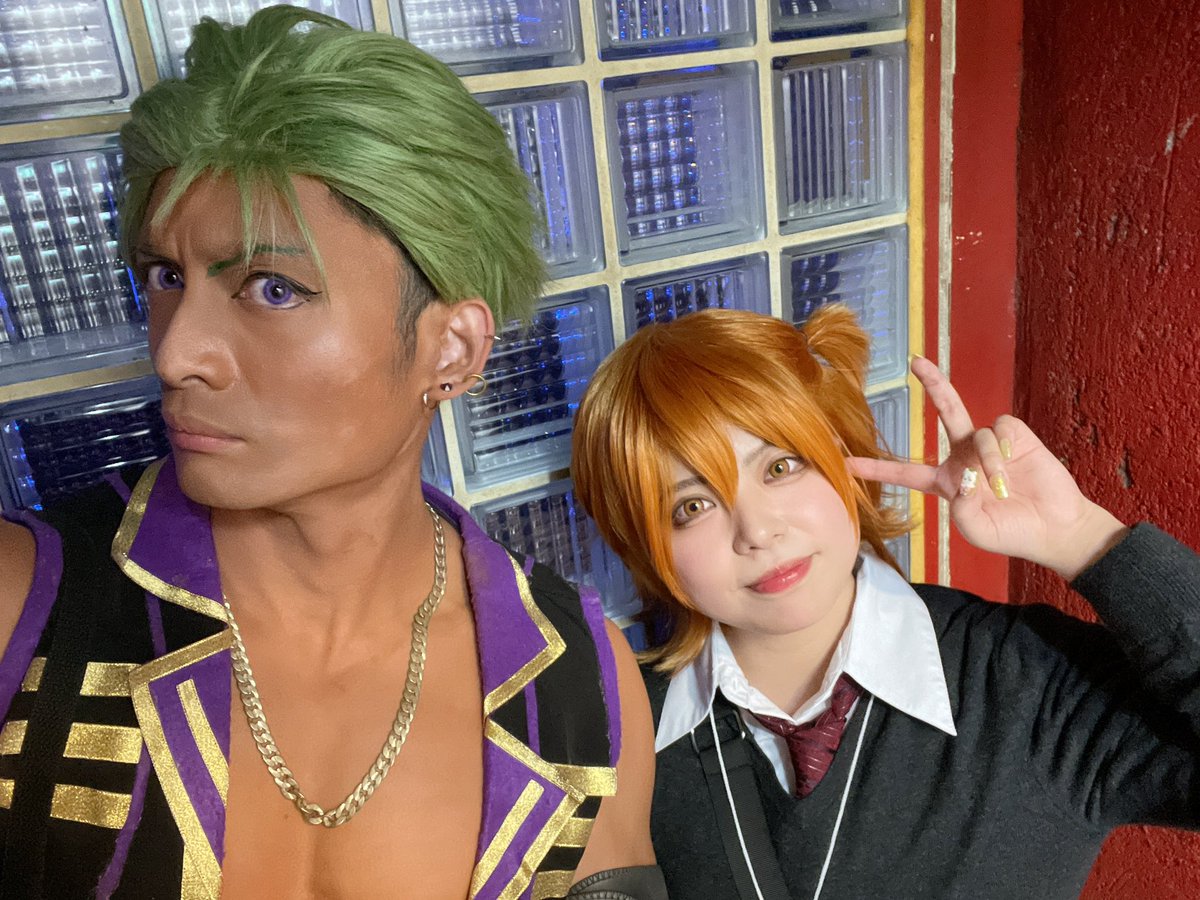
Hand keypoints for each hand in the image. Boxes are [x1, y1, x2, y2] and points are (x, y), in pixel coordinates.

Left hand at [847, 357, 1126, 579]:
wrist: (1055, 527)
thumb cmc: (1012, 532)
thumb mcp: (975, 528)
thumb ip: (959, 507)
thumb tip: (962, 477)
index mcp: (946, 482)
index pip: (905, 473)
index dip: (877, 469)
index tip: (846, 462)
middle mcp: (964, 456)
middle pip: (944, 413)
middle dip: (933, 385)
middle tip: (914, 361)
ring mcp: (989, 443)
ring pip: (973, 433)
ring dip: (986, 460)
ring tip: (1001, 487)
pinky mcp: (1014, 436)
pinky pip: (998, 428)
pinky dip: (1001, 447)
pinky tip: (1012, 463)